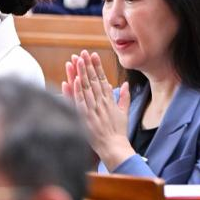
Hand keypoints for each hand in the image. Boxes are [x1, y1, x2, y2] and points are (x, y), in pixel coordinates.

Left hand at [62, 50, 132, 170]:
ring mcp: (93, 109)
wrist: (115, 148)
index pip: (102, 79)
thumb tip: (126, 84)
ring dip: (81, 73)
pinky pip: (80, 102)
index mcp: (109, 100)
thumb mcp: (124, 113)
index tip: (93, 54)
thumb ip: (124, 97)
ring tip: (77, 60)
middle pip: (93, 80)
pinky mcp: (86, 117)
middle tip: (83, 52)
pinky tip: (74, 80)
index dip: (98, 66)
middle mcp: (101, 102)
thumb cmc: (118, 132)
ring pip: (86, 87)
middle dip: (88, 65)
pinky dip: (76, 91)